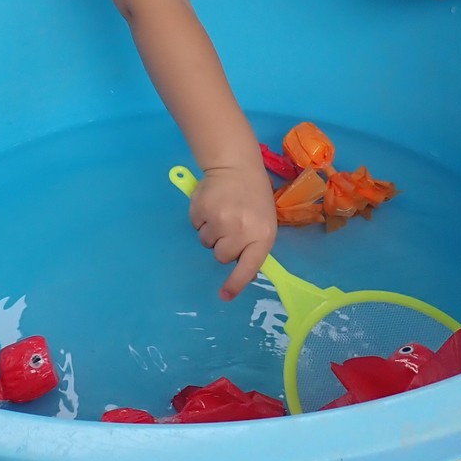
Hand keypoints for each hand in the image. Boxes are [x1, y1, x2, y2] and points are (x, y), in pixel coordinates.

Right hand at [190, 163, 277, 300]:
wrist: (236, 165)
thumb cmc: (254, 196)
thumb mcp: (263, 221)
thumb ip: (254, 244)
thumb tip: (239, 267)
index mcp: (262, 234)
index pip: (248, 267)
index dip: (235, 283)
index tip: (224, 295)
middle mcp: (241, 230)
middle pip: (222, 256)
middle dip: (223, 245)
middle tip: (231, 224)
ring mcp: (219, 220)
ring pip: (206, 242)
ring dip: (212, 231)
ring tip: (222, 211)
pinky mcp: (201, 210)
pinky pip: (196, 227)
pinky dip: (201, 219)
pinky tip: (212, 204)